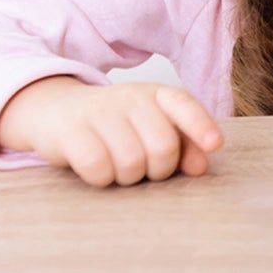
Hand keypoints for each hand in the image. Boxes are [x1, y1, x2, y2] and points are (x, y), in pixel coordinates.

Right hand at [0, 76, 223, 186]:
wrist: (57, 111)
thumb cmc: (117, 124)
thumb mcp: (152, 125)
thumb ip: (183, 144)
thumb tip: (202, 166)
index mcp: (157, 94)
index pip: (184, 105)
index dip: (201, 126)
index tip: (215, 145)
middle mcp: (131, 98)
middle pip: (162, 145)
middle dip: (160, 169)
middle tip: (147, 170)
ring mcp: (100, 113)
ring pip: (132, 161)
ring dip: (129, 177)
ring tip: (121, 169)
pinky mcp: (72, 133)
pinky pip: (98, 168)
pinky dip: (102, 178)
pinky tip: (99, 171)